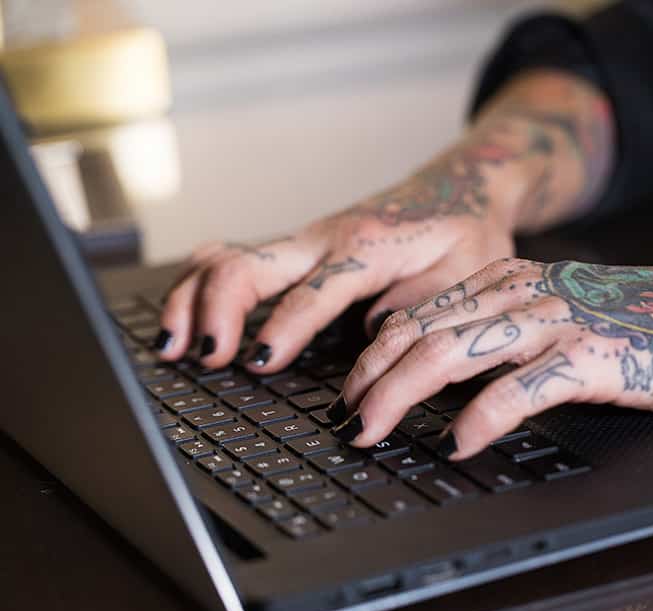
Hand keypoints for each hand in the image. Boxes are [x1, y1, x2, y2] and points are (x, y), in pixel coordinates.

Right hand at [155, 71, 613, 372]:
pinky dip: (199, 288)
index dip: (282, 329)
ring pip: (224, 256)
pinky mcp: (294, 249)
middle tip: (200, 357)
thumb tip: (369, 344)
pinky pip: (231, 259)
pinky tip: (184, 321)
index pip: (312, 292)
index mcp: (366, 249)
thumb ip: (420, 309)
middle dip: (213, 309)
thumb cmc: (465, 236)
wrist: (461, 189)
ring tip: (172, 346)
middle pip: (245, 263)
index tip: (256, 363)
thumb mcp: (463, 277)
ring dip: (191, 298)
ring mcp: (302, 241)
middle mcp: (323, 238)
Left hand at [334, 253, 652, 459]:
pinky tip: (458, 443)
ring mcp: (561, 321)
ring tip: (371, 430)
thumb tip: (450, 370)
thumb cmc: (651, 326)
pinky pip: (522, 387)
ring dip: (401, 393)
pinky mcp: (594, 357)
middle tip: (343, 417)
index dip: (375, 350)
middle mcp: (530, 292)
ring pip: (456, 350)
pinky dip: (481, 417)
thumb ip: (513, 331)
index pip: (423, 309)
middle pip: (424, 328)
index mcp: (517, 280)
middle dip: (370, 376)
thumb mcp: (569, 315)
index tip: (348, 386)